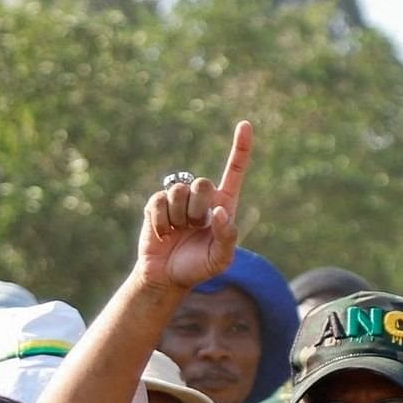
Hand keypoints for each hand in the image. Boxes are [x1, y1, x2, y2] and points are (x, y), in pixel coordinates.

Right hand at [140, 122, 251, 292]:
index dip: (241, 147)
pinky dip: (161, 222)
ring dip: (179, 217)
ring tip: (178, 232)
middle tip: (194, 228)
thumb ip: (228, 238)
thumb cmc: (198, 267)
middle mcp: (203, 197)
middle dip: (198, 209)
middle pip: (202, 183)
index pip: (235, 170)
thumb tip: (220, 212)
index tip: (246, 124)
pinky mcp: (157, 204)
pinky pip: (158, 202)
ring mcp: (179, 199)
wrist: (167, 277)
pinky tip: (163, 234)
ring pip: (179, 191)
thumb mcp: (221, 260)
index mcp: (224, 204)